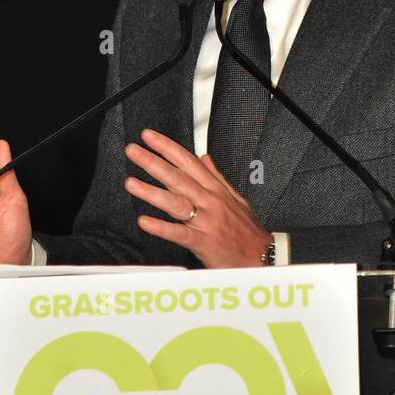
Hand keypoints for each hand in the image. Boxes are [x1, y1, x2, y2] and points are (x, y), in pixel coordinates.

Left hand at [125, 128, 270, 268]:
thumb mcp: (236, 198)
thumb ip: (217, 177)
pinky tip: (144, 221)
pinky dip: (161, 227)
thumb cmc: (248, 230)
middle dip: (153, 162)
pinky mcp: (203, 242)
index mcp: (216, 189)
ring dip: (152, 192)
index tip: (150, 137)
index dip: (168, 148)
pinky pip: (179, 233)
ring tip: (131, 183)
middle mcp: (210, 201)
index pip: (189, 162)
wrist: (263, 257)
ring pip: (176, 203)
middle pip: (178, 178)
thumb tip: (204, 157)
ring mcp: (207, 221)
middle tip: (133, 151)